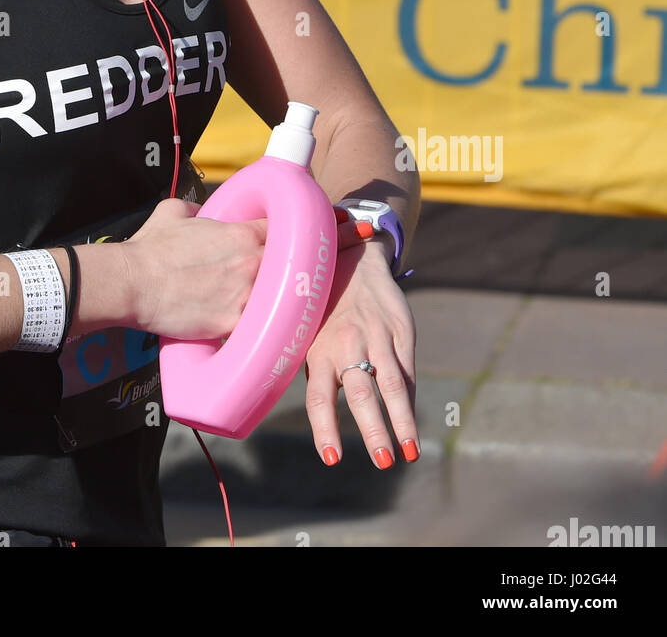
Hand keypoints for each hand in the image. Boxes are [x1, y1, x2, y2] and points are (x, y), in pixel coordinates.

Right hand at [123, 197, 266, 339]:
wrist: (133, 284)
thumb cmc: (151, 248)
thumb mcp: (171, 212)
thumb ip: (193, 208)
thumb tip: (199, 211)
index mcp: (241, 235)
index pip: (279, 232)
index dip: (279, 238)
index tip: (275, 245)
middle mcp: (250, 263)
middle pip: (285, 265)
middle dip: (279, 269)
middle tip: (267, 276)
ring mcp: (244, 295)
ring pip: (274, 297)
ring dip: (269, 299)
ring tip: (260, 303)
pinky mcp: (233, 324)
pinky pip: (255, 325)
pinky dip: (254, 326)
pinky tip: (249, 326)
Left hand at [304, 233, 417, 470]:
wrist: (354, 256)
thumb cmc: (324, 306)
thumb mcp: (308, 330)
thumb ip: (313, 367)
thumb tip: (308, 410)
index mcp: (318, 349)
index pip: (319, 395)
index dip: (325, 427)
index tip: (331, 457)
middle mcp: (347, 345)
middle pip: (360, 393)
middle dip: (372, 429)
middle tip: (382, 462)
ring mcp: (377, 338)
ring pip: (391, 385)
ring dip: (401, 422)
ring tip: (409, 452)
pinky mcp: (400, 331)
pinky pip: (406, 371)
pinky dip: (410, 401)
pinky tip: (412, 427)